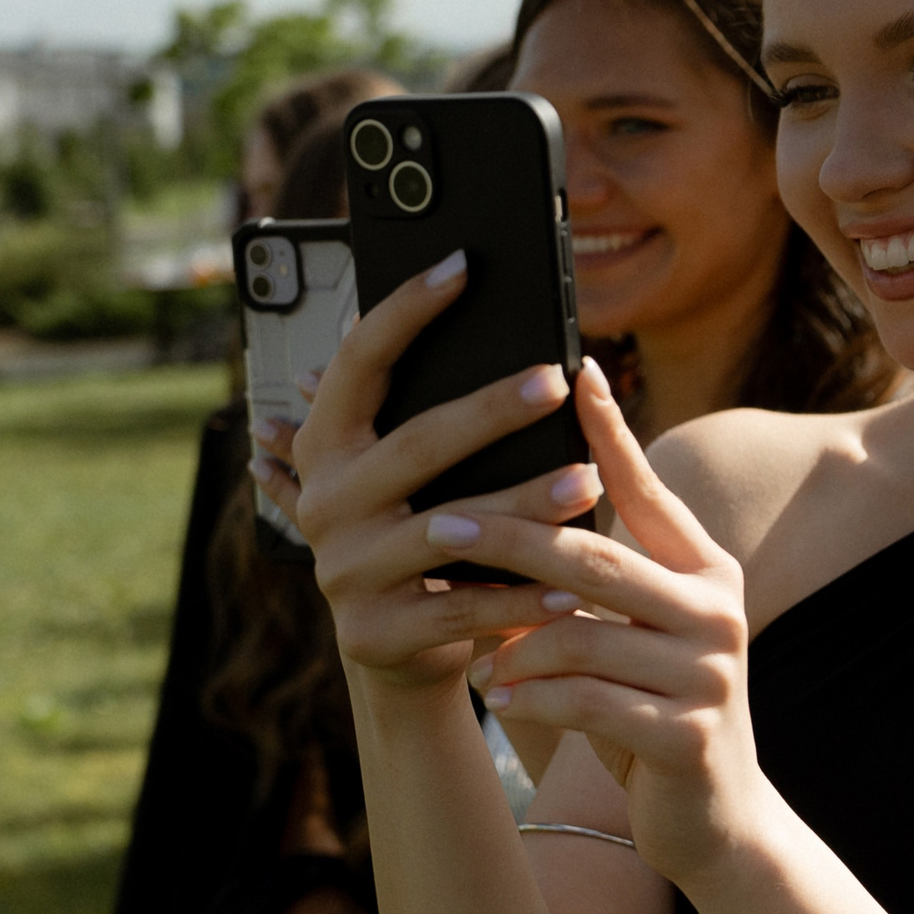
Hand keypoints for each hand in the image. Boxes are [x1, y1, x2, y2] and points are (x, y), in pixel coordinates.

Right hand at [253, 250, 606, 695]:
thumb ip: (417, 404)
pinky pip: (463, 607)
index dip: (405, 310)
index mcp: (326, 445)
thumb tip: (456, 292)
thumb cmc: (422, 535)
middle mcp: (326, 502)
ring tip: (587, 482)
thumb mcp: (408, 471)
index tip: (463, 263)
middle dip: (489, 410)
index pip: (358, 361)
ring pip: (449, 529)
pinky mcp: (374, 633)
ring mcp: (344, 571)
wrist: (398, 650)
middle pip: (416, 443)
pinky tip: (575, 579)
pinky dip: (524, 595)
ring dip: (524, 506)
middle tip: (555, 379)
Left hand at [432, 359, 771, 888]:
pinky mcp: (688, 735)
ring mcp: (709, 672)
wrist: (717, 816)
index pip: (647, 487)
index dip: (609, 428)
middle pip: (595, 556)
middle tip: (439, 521)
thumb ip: (596, 575)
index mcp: (704, 567)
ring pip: (583, 635)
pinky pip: (589, 703)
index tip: (572, 366)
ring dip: (513, 643)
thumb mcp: (634, 630)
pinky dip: (535, 698)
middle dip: (509, 536)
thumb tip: (509, 501)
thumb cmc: (653, 705)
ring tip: (477, 656)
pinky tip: (501, 698)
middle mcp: (717, 607)